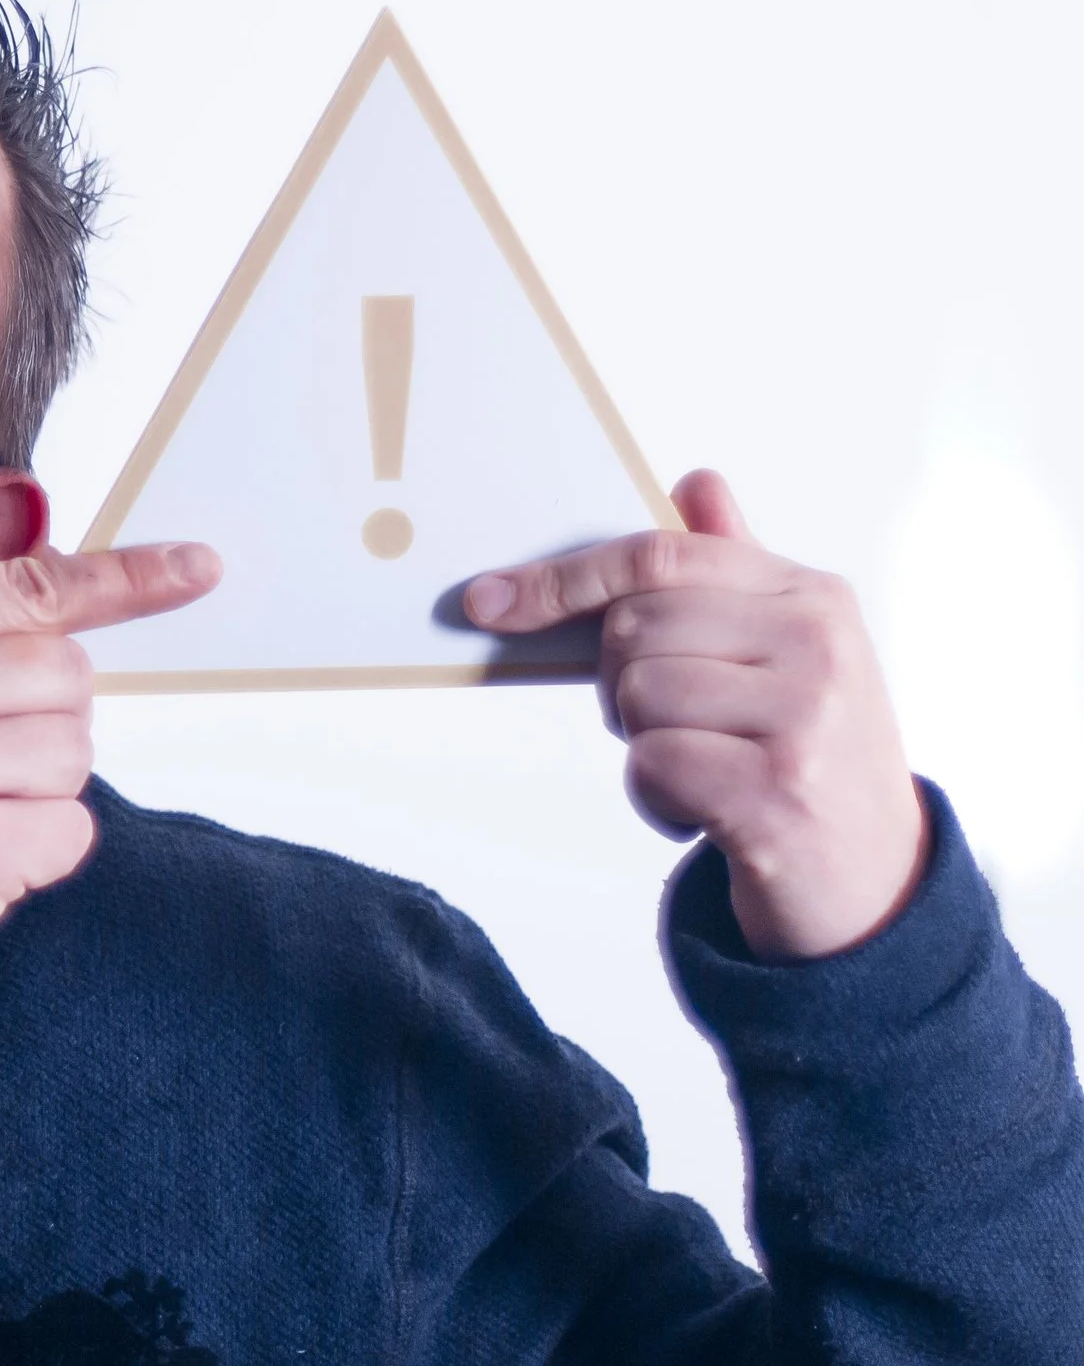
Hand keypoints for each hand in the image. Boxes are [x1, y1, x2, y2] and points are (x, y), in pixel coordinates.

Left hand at [464, 470, 927, 961]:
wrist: (876, 882)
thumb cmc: (807, 753)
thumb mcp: (786, 652)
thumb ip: (735, 569)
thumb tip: (695, 482)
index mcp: (810, 595)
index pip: (657, 556)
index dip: (561, 578)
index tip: (488, 601)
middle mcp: (816, 645)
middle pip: (632, 628)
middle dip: (620, 682)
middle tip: (677, 724)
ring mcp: (804, 719)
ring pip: (636, 696)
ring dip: (642, 744)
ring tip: (703, 769)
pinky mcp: (777, 793)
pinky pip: (650, 765)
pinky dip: (654, 797)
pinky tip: (704, 812)